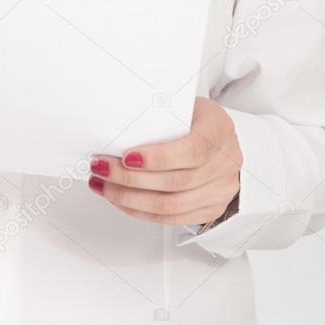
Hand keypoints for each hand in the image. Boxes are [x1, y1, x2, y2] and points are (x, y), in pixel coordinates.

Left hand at [87, 96, 241, 225]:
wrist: (223, 139)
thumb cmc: (198, 119)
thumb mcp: (184, 106)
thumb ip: (160, 117)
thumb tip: (117, 128)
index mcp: (218, 130)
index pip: (191, 150)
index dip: (157, 158)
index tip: (126, 156)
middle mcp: (224, 163)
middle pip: (175, 182)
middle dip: (129, 179)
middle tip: (101, 168)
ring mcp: (219, 190)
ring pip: (170, 206)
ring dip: (128, 198)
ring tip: (102, 185)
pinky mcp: (209, 209)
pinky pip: (171, 218)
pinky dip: (140, 210)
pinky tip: (120, 199)